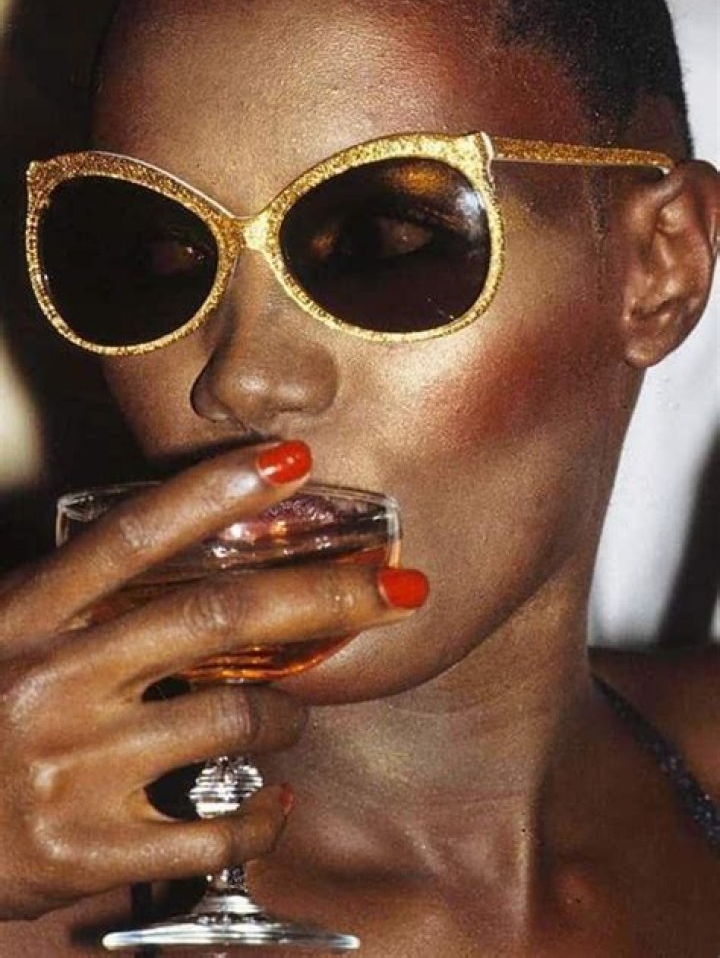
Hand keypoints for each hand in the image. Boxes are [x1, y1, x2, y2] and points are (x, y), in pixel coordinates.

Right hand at [0, 442, 426, 919]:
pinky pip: (220, 827)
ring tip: (291, 715)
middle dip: (327, 598)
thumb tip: (177, 548)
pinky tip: (272, 803)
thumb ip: (75, 597)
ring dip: (288, 716)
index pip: (135, 536)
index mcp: (28, 618)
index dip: (218, 491)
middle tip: (400, 591)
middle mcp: (55, 680)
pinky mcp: (90, 846)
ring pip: (235, 718)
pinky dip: (264, 815)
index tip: (294, 461)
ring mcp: (75, 765)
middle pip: (217, 617)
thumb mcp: (4, 636)